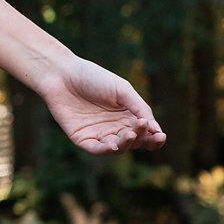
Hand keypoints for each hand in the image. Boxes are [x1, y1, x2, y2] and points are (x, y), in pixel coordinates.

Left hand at [33, 57, 165, 154]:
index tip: (160, 136)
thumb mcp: (122, 89)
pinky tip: (113, 145)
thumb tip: (156, 130)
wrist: (62, 73)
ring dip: (126, 144)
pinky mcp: (82, 138)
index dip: (155, 139)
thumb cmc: (93, 77)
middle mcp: (115, 127)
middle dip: (141, 138)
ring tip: (129, 134)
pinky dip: (106, 150)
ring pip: (118, 148)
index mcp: (128, 116)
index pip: (146, 134)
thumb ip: (139, 108)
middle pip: (134, 142)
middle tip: (140, 127)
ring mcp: (99, 134)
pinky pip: (96, 149)